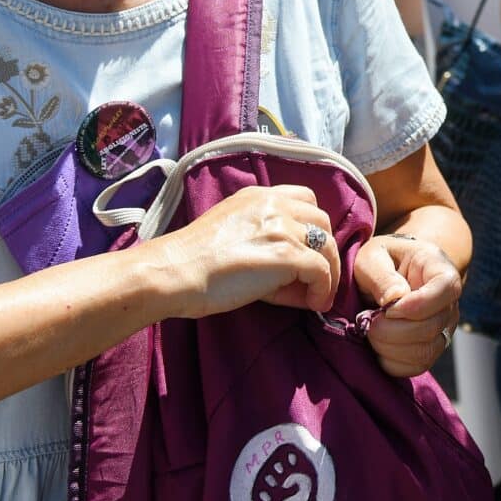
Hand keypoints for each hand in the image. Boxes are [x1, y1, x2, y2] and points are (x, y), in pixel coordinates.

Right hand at [153, 184, 338, 318]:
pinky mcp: (288, 254)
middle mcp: (274, 205)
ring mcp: (283, 228)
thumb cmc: (192, 263)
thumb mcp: (231, 235)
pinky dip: (323, 289)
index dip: (311, 228)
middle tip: (313, 279)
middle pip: (322, 222)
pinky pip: (322, 272)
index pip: (305, 200)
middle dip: (323, 250)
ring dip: (327, 273)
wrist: (172, 273)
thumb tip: (293, 273)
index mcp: (258, 196)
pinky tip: (313, 304)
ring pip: (327, 247)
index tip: (307, 252)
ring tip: (316, 296)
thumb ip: (262, 240)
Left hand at [354, 233, 462, 377]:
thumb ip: (382, 275)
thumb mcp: (374, 256)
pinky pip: (416, 367)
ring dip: (388, 346)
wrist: (392, 272)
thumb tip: (394, 299)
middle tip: (367, 319)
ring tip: (371, 330)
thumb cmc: (383, 260)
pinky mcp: (431, 350)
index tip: (385, 307)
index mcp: (442, 271)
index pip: (445, 291)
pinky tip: (378, 344)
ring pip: (425, 352)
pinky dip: (390, 361)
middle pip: (431, 328)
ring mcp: (443, 329)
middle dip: (391, 330)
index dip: (414, 305)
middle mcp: (450, 304)